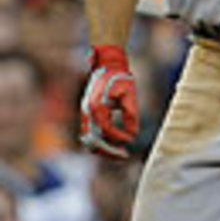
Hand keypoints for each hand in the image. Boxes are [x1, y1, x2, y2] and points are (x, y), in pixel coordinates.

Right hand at [80, 45, 138, 159]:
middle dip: (109, 151)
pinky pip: (90, 133)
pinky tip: (115, 141)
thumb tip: (133, 134)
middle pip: (93, 141)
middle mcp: (87, 112)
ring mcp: (85, 113)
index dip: (119, 138)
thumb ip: (131, 115)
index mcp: (96, 107)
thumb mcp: (130, 95)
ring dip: (103, 148)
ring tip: (120, 151)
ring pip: (89, 139)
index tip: (131, 140)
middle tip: (125, 155)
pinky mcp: (87, 114)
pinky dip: (100, 141)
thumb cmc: (120, 78)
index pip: (106, 130)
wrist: (107, 65)